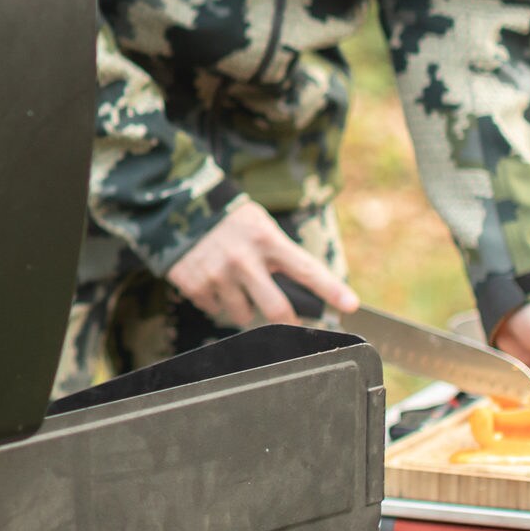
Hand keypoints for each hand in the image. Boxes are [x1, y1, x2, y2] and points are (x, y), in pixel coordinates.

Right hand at [166, 198, 359, 327]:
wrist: (179, 207)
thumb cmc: (229, 219)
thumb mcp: (260, 226)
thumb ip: (279, 255)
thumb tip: (300, 292)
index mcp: (267, 240)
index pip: (306, 269)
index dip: (331, 289)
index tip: (350, 306)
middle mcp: (244, 259)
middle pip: (277, 309)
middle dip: (287, 322)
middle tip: (289, 323)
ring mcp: (218, 274)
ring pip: (243, 315)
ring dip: (244, 309)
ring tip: (236, 287)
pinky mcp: (195, 284)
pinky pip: (214, 309)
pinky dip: (216, 301)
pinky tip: (212, 281)